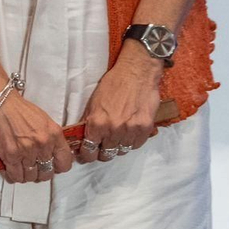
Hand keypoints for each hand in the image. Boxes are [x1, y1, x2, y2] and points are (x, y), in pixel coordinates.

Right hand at [0, 91, 73, 183]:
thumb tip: (54, 154)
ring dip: (28, 175)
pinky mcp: (10, 155)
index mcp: (54, 134)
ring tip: (24, 168)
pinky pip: (16, 176)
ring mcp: (26, 151)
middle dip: (42, 172)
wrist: (0, 102)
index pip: (64, 162)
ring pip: (31, 176)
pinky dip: (15, 176)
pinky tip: (14, 170)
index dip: (59, 167)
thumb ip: (52, 138)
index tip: (54, 166)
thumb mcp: (45, 121)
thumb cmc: (20, 109)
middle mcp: (42, 145)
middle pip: (47, 173)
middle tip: (37, 168)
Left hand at [77, 45, 163, 162]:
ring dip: (116, 148)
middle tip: (101, 148)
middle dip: (101, 153)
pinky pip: (136, 145)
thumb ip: (89, 121)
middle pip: (106, 154)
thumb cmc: (113, 84)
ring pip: (121, 151)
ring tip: (115, 141)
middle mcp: (113, 129)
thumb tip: (82, 137)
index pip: (88, 150)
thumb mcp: (93, 102)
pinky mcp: (145, 128)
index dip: (86, 155)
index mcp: (97, 122)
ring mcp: (131, 130)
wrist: (137, 72)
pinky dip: (131, 143)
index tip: (86, 155)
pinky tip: (127, 136)